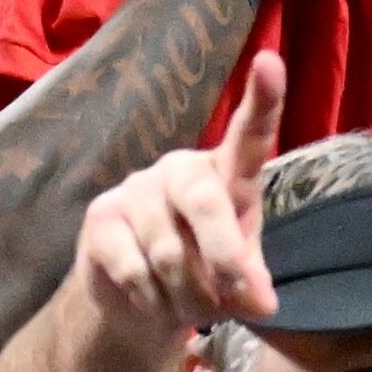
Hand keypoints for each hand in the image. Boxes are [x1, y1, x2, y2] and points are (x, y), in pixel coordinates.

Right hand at [75, 52, 285, 345]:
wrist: (138, 300)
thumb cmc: (202, 271)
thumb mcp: (238, 277)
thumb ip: (252, 281)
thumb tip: (261, 304)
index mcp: (225, 174)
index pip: (248, 134)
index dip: (262, 100)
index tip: (271, 62)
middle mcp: (180, 170)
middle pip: (205, 201)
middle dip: (223, 257)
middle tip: (232, 297)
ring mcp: (136, 190)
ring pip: (170, 255)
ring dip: (189, 298)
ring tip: (193, 309)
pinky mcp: (100, 217)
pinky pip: (134, 270)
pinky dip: (154, 302)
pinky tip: (154, 303)